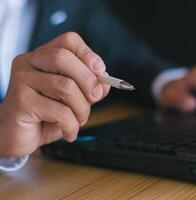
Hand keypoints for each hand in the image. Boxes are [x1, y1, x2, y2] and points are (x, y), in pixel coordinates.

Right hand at [0, 32, 109, 156]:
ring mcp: (22, 80)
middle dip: (88, 80)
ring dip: (82, 108)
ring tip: (79, 120)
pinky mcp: (21, 102)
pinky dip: (71, 125)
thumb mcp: (72, 99)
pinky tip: (68, 132)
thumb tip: (105, 83)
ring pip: (65, 86)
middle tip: (95, 97)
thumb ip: (88, 87)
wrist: (17, 136)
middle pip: (64, 58)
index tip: (101, 72)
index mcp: (43, 57)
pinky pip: (59, 111)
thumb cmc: (45, 114)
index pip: (68, 41)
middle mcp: (29, 62)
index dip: (89, 55)